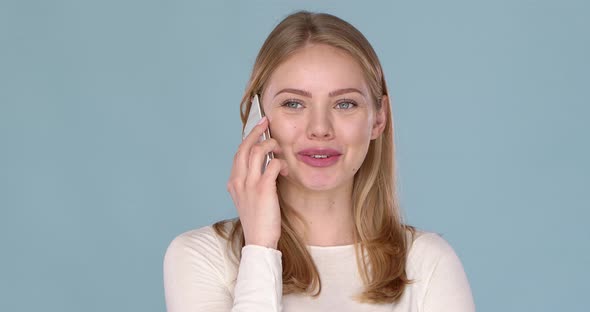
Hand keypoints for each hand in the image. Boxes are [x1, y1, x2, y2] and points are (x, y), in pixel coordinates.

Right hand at [227, 117, 287, 248]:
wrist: (259, 241)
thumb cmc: (258, 221)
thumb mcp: (250, 199)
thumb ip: (253, 182)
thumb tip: (266, 165)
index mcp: (233, 182)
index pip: (238, 153)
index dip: (249, 138)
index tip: (259, 128)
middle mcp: (238, 181)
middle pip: (245, 146)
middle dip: (256, 131)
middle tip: (266, 121)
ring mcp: (249, 185)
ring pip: (257, 151)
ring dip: (271, 145)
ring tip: (280, 149)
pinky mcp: (263, 189)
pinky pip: (273, 165)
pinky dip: (281, 163)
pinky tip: (287, 170)